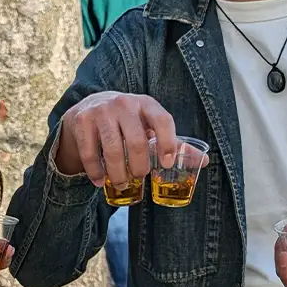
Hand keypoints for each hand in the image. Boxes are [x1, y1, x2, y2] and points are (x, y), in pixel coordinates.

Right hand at [57, 92, 192, 186]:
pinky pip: (90, 153)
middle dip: (140, 167)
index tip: (167, 164)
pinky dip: (96, 172)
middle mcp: (124, 103)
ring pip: (113, 150)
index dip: (168, 143)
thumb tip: (205, 161)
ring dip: (118, 174)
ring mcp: (101, 111)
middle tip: (140, 178)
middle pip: (137, 141)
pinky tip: (100, 181)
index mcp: (146, 103)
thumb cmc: (127, 121)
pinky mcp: (81, 121)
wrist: (88, 108)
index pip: (163, 120)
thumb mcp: (149, 125)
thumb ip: (173, 142)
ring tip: (122, 184)